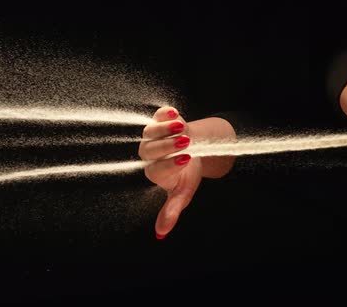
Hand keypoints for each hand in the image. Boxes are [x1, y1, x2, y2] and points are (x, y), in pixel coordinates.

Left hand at [138, 106, 200, 238]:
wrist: (196, 150)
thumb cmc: (188, 174)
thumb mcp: (183, 193)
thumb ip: (172, 211)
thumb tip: (160, 234)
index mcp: (155, 172)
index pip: (156, 169)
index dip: (170, 164)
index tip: (186, 159)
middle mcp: (149, 154)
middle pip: (149, 149)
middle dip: (168, 145)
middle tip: (186, 142)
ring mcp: (152, 135)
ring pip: (150, 131)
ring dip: (165, 129)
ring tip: (182, 127)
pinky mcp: (160, 119)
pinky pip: (158, 114)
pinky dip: (165, 113)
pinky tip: (173, 113)